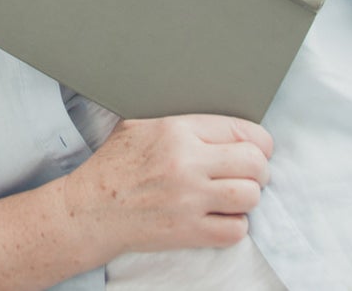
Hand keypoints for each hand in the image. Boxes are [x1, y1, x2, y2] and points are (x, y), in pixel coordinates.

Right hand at [63, 115, 271, 258]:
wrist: (92, 208)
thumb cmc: (115, 164)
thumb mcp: (140, 124)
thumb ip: (180, 120)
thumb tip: (216, 120)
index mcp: (177, 130)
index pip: (242, 130)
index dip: (259, 141)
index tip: (258, 148)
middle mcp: (187, 163)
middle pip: (254, 163)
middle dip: (259, 169)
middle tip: (251, 173)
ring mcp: (189, 199)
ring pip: (250, 196)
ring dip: (249, 197)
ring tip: (236, 195)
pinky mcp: (188, 232)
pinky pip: (235, 230)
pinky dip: (236, 225)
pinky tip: (222, 217)